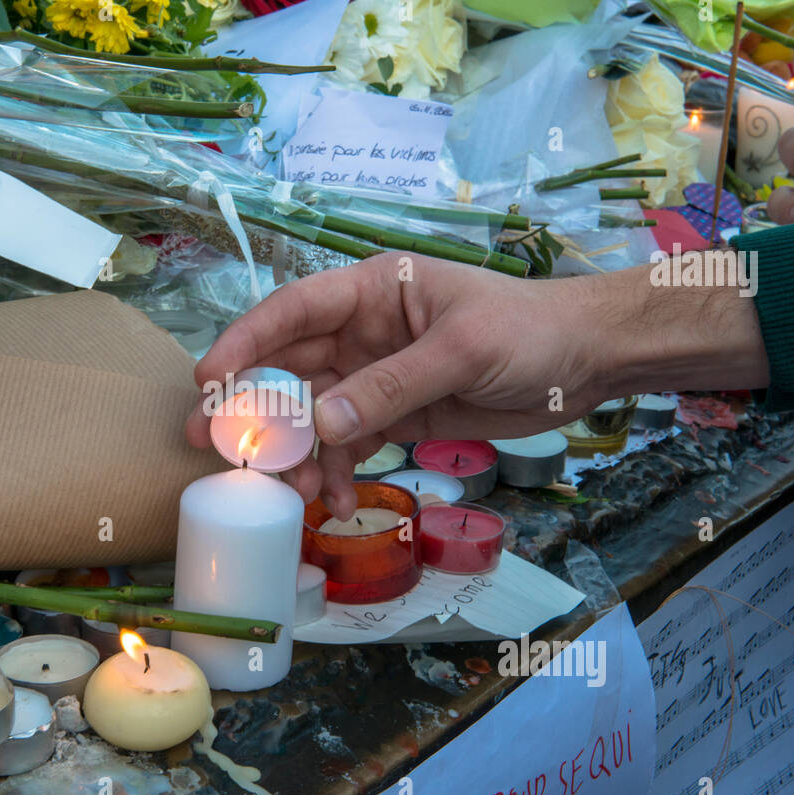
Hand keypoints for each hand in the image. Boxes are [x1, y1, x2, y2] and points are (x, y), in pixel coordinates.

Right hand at [187, 254, 624, 518]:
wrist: (586, 362)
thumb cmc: (528, 331)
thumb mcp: (461, 351)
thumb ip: (391, 386)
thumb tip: (322, 426)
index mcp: (373, 292)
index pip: (294, 310)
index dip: (246, 342)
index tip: (208, 380)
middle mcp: (364, 332)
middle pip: (292, 369)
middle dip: (255, 409)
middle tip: (214, 446)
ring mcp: (378, 376)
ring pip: (316, 416)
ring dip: (300, 454)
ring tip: (293, 492)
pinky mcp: (397, 415)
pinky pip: (351, 444)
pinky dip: (339, 473)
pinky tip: (337, 502)